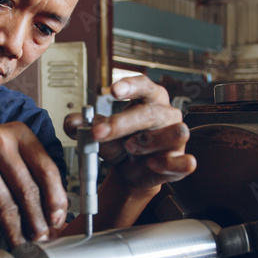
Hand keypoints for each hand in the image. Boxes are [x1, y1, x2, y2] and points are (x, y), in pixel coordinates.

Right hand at [0, 123, 67, 248]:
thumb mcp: (5, 148)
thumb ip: (29, 171)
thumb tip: (52, 212)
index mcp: (18, 133)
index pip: (47, 170)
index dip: (56, 200)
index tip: (58, 219)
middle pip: (29, 192)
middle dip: (39, 223)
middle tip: (42, 239)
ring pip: (7, 208)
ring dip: (16, 234)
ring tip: (21, 245)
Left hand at [64, 76, 195, 192]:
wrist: (132, 172)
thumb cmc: (120, 145)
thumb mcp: (99, 133)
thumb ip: (82, 126)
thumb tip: (72, 123)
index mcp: (147, 100)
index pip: (144, 85)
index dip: (130, 86)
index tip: (112, 90)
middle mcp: (165, 115)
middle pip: (151, 113)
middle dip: (123, 122)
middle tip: (99, 132)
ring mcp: (176, 138)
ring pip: (175, 133)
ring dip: (149, 143)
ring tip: (130, 148)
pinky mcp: (180, 161)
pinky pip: (185, 161)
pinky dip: (169, 164)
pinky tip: (152, 164)